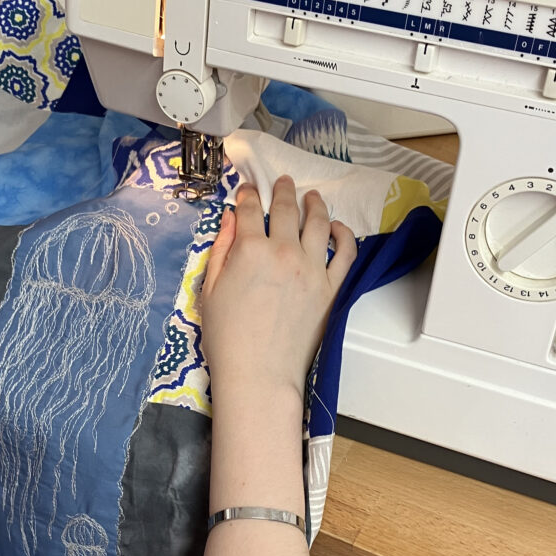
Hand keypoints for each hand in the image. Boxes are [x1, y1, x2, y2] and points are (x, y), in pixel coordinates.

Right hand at [200, 176, 355, 397]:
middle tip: (283, 182)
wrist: (259, 373)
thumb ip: (222, 249)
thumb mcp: (210, 289)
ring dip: (315, 204)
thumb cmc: (227, 337)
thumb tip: (233, 219)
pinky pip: (345, 252)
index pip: (251, 210)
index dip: (248, 195)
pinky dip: (343, 234)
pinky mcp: (331, 288)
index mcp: (250, 250)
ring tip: (312, 197)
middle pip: (287, 209)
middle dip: (283, 191)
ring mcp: (312, 269)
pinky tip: (337, 226)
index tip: (248, 190)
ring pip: (319, 223)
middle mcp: (284, 252)